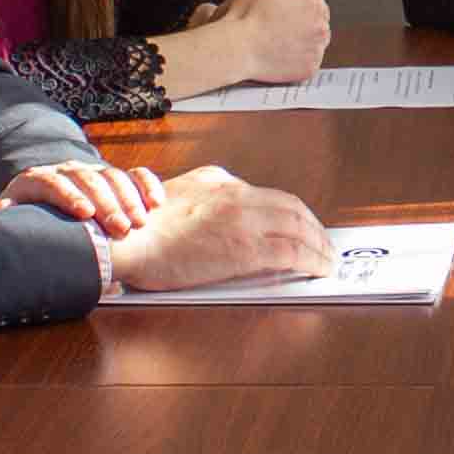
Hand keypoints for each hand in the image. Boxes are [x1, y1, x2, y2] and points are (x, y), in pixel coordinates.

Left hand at [5, 157, 165, 235]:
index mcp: (36, 180)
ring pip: (113, 177)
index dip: (70, 197)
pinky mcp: (113, 177)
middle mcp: (66, 171)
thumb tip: (9, 238)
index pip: (53, 183)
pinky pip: (134, 175)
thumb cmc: (29, 222)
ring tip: (139, 223)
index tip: (85, 214)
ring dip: (129, 199)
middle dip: (107, 204)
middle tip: (120, 228)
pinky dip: (147, 186)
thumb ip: (12, 227)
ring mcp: (92, 171)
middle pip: (88, 180)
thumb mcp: (15, 223)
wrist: (43, 205)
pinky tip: (157, 203)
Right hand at [105, 164, 333, 291]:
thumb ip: (207, 197)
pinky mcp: (244, 249)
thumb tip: (226, 209)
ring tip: (327, 261)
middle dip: (315, 229)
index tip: (305, 227)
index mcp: (221, 183)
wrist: (127, 240)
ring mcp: (242, 221)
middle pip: (293, 209)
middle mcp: (237, 195)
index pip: (272, 196)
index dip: (295, 215)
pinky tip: (318, 270)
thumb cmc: (142, 228)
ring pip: (298, 229)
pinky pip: (291, 253)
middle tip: (325, 245)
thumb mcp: (178, 195)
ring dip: (319, 246)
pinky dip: (311, 261)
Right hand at [216, 0, 332, 84]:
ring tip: (277, 36)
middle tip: (276, 22)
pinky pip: (310, 58)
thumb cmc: (246, 17)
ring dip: (302, 35)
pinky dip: (299, 55)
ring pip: (315, 37)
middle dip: (301, 16)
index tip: (279, 6)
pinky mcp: (310, 68)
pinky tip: (281, 50)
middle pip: (318, 16)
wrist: (234, 49)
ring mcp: (316, 50)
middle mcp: (321, 27)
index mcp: (313, 4)